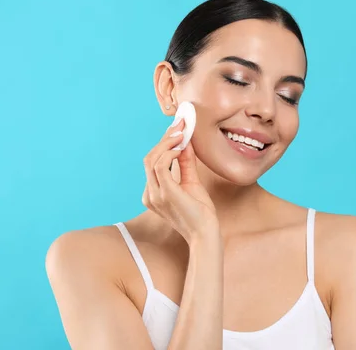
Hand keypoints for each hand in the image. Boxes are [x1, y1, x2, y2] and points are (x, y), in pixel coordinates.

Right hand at [142, 118, 217, 242]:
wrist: (206, 232)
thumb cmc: (200, 212)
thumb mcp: (191, 182)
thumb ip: (185, 163)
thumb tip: (185, 142)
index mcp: (153, 193)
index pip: (152, 162)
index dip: (163, 143)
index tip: (177, 127)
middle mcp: (149, 195)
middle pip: (149, 158)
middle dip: (164, 139)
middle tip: (180, 124)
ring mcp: (155, 195)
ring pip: (152, 159)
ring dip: (167, 143)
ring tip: (182, 133)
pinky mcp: (165, 194)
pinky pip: (161, 166)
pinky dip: (170, 153)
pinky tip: (181, 148)